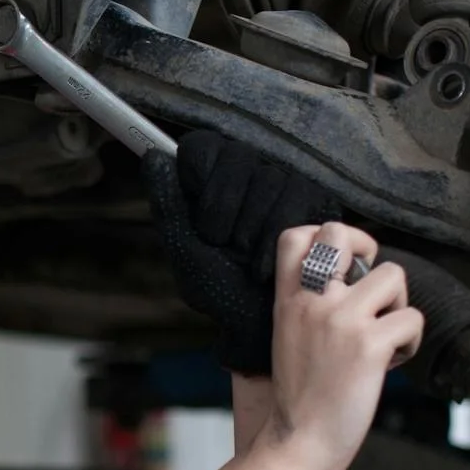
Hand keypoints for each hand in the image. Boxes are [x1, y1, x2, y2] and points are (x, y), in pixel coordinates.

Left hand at [142, 132, 342, 376]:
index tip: (200, 219)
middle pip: (237, 158)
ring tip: (246, 256)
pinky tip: (266, 262)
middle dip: (225, 210)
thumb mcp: (185, 249)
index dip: (200, 181)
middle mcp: (247, 175)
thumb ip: (168, 204)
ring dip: (250, 228)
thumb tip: (154, 157)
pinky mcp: (315, 199)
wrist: (259, 322)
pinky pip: (297, 195)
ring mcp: (282, 183)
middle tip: (223, 244)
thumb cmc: (220, 289)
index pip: (202, 147)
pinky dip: (275, 235)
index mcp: (210, 183)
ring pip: (268, 178)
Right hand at [263, 224, 424, 469]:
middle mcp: (313, 301)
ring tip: (383, 337)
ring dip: (398, 305)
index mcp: (287, 300)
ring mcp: (341, 320)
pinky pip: (412, 319)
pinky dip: (410, 343)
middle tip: (373, 289)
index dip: (329, 235)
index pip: (296, 236)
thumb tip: (353, 279)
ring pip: (394, 275)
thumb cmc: (300, 395)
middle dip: (368, 251)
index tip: (345, 262)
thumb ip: (310, 304)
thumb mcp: (289, 336)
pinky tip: (390, 364)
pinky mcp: (370, 345)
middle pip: (341, 234)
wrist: (299, 441)